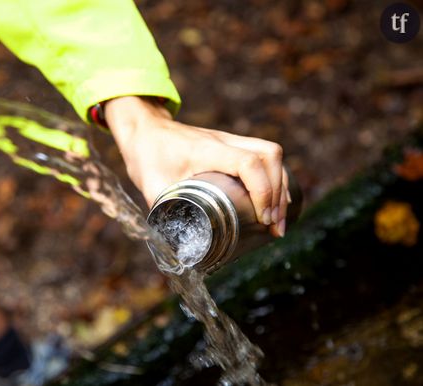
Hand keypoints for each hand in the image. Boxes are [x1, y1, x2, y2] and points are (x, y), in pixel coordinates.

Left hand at [104, 96, 288, 236]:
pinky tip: (274, 203)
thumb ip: (163, 214)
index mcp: (206, 149)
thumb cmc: (147, 155)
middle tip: (273, 226)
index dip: (262, 190)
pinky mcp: (233, 146)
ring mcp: (230, 140)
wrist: (146, 130)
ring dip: (280, 186)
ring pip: (271, 153)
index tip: (262, 218)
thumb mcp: (150, 185)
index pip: (248, 162)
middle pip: (269, 155)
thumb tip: (175, 247)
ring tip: (277, 221)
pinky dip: (274, 179)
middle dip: (278, 193)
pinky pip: (265, 155)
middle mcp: (223, 141)